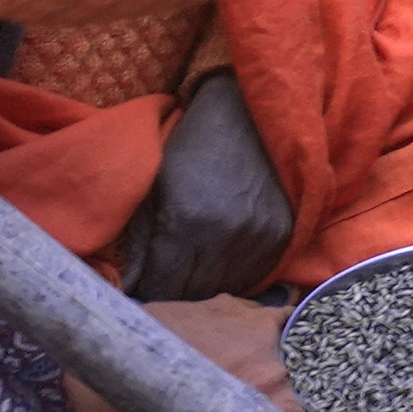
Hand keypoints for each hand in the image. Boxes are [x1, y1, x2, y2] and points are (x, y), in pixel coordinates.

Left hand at [119, 70, 293, 300]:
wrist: (248, 115)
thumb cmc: (191, 148)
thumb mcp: (154, 187)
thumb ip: (140, 240)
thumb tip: (130, 285)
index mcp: (186, 221)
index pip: (162, 288)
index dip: (148, 295)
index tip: (141, 293)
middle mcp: (226, 236)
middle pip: (194, 296)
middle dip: (175, 295)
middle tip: (165, 285)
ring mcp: (259, 238)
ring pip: (226, 291)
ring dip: (206, 289)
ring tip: (193, 273)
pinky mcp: (282, 235)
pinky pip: (253, 277)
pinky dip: (234, 277)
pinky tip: (221, 261)